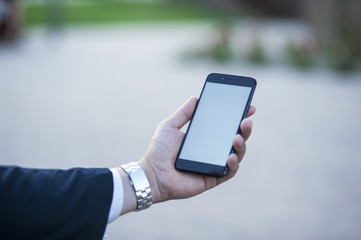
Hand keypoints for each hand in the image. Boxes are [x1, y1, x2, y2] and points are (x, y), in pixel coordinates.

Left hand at [139, 96, 255, 203]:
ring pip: (236, 154)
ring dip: (241, 145)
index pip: (226, 126)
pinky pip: (229, 172)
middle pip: (235, 139)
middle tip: (246, 120)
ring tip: (237, 136)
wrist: (151, 174)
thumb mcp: (169, 126)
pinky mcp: (213, 178)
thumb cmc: (158, 151)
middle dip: (245, 129)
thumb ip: (183, 113)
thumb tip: (195, 97)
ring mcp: (214, 165)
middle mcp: (212, 151)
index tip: (248, 106)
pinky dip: (233, 164)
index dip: (238, 117)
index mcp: (204, 138)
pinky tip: (230, 156)